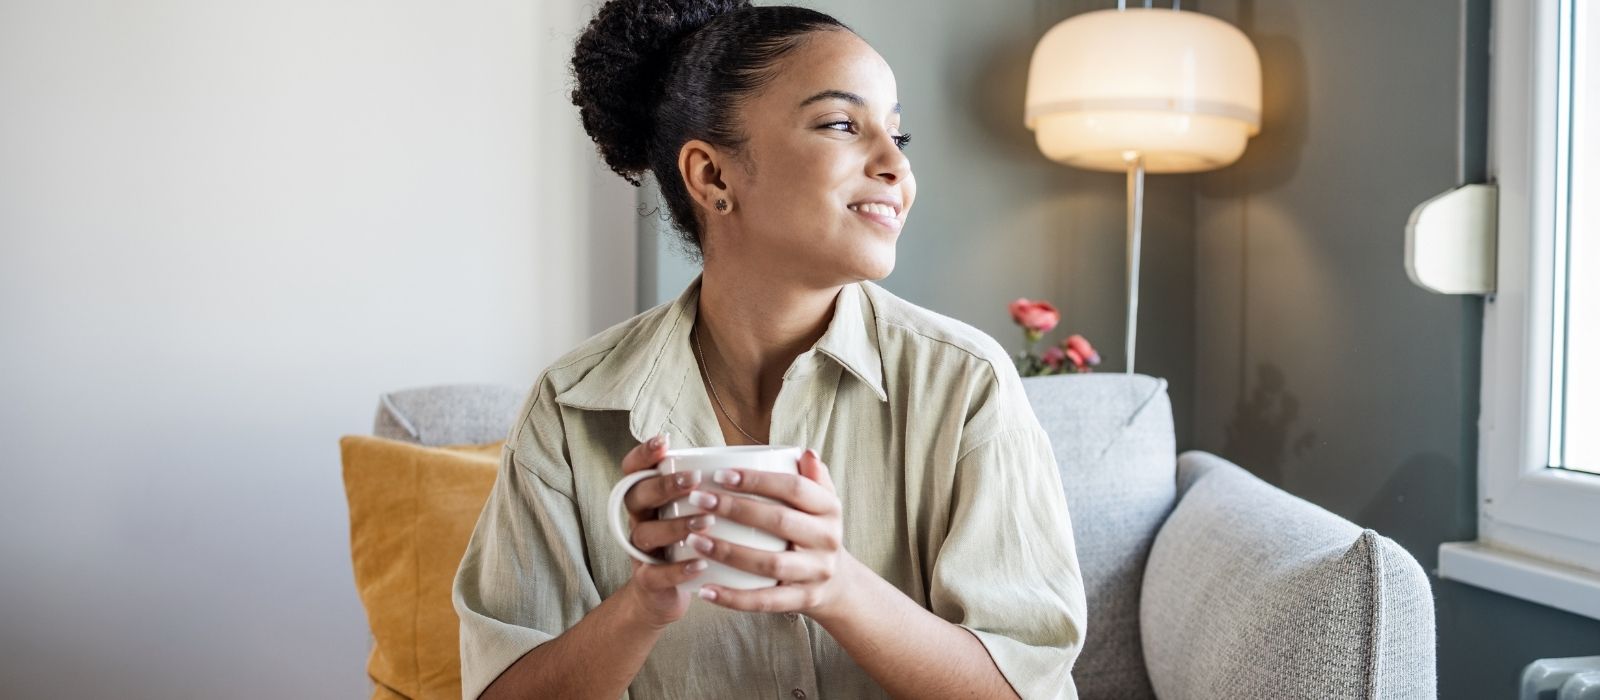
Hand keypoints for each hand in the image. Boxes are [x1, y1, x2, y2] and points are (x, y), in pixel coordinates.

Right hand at [616, 433, 716, 629]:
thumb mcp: (702, 510)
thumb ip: (727, 484)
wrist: (668, 594)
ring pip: (646, 533)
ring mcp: (641, 550)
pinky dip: (677, 570)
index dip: (644, 454)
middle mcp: (641, 519)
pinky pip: (655, 574)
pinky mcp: (647, 581)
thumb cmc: (695, 542)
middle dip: (664, 485)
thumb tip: (787, 455)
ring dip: (675, 526)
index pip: (635, 469)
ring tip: (705, 522)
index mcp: (651, 497)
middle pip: (637, 495)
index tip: (665, 442)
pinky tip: (701, 564)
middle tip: (694, 480)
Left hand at [684, 448, 853, 618]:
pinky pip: (765, 601)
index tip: (719, 474)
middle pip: (780, 521)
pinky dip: (733, 598)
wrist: (838, 583)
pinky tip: (705, 590)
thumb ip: (812, 478)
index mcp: (830, 508)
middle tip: (697, 500)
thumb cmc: (814, 531)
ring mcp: (816, 572)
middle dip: (735, 509)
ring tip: (693, 541)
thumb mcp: (822, 502)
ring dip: (728, 552)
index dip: (758, 480)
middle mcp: (828, 539)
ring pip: (769, 563)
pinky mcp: (803, 600)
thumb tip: (804, 453)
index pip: (795, 488)